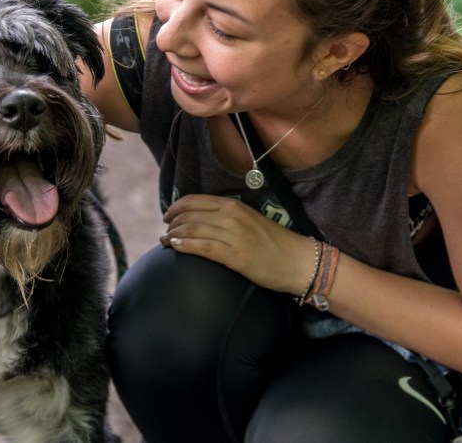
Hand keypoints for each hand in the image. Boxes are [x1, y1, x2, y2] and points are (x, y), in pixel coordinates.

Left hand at [161, 194, 316, 294]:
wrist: (297, 260)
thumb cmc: (275, 243)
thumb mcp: (249, 220)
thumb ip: (227, 218)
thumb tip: (203, 221)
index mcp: (233, 205)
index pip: (194, 200)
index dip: (175, 208)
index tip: (167, 217)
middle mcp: (230, 216)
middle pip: (189, 214)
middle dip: (171, 223)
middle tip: (164, 232)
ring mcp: (232, 234)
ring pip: (191, 229)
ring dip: (173, 235)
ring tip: (164, 242)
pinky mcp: (234, 255)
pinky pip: (201, 247)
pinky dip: (183, 246)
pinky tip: (174, 248)